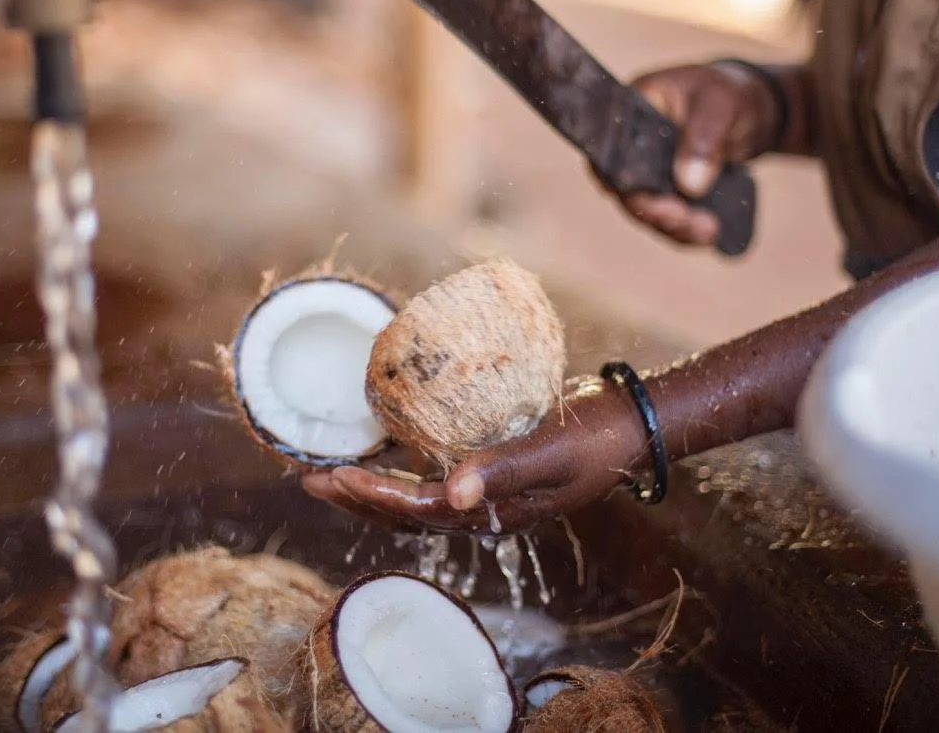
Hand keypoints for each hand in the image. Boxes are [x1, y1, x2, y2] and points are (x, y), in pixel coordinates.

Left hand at [300, 382, 648, 534]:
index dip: (374, 497)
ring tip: (329, 473)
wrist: (630, 425)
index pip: (420, 510)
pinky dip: (398, 472)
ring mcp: (485, 495)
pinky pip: (431, 479)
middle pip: (405, 514)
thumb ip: (504, 471)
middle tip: (308, 478)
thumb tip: (452, 497)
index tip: (336, 477)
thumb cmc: (594, 437)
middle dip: (355, 501)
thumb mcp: (551, 453)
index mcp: (494, 513)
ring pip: (413, 500)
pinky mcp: (489, 471)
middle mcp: (483, 510)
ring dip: (369, 490)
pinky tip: (379, 454)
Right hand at [619, 62, 780, 246]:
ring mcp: (645, 171)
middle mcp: (629, 145)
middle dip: (655, 212)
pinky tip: (709, 234)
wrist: (750, 110)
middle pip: (625, 188)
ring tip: (708, 231)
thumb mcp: (720, 106)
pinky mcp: (664, 191)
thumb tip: (689, 186)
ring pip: (645, 210)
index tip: (650, 200)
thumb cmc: (727, 95)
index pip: (609, 150)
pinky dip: (684, 230)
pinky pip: (665, 217)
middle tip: (686, 221)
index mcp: (630, 111)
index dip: (622, 181)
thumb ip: (704, 140)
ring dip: (673, 227)